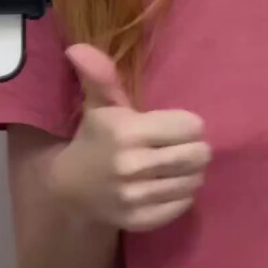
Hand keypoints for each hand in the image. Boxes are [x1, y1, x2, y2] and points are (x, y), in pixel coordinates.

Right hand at [48, 44, 211, 230]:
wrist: (69, 189)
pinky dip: (182, 194)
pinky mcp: (141, 220)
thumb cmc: (95, 138)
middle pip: (198, 155)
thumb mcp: (99, 105)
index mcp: (127, 131)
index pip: (191, 127)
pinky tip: (168, 185)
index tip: (176, 126)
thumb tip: (78, 47)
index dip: (188, 125)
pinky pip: (183, 204)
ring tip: (177, 165)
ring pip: (194, 181)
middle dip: (196, 148)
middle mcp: (133, 165)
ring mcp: (136, 196)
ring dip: (191, 172)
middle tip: (184, 146)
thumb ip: (100, 76)